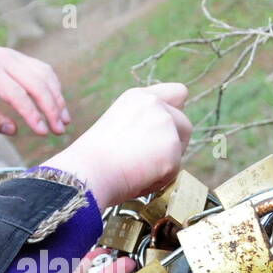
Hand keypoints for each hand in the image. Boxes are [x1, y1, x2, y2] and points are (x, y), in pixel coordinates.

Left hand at [0, 39, 69, 135]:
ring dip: (57, 98)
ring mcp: (14, 55)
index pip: (16, 93)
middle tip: (60, 131)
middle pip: (37, 83)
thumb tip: (13, 130)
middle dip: (52, 108)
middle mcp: (4, 59)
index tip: (42, 132)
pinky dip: (53, 87)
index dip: (32, 114)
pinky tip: (57, 105)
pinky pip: (43, 70)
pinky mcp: (20, 57)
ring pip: (44, 75)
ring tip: (64, 121)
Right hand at [41, 84, 190, 207]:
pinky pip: (174, 171)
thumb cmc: (93, 159)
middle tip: (149, 161)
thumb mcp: (118, 127)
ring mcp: (165, 124)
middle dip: (174, 144)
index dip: (176, 111)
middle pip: (185, 124)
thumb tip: (161, 139)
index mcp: (138, 98)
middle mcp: (154, 104)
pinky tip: (137, 180)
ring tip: (138, 171)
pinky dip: (160, 180)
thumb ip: (142, 125)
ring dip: (167, 162)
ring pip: (181, 148)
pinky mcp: (172, 148)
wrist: (87, 172)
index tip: (166, 130)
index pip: (178, 92)